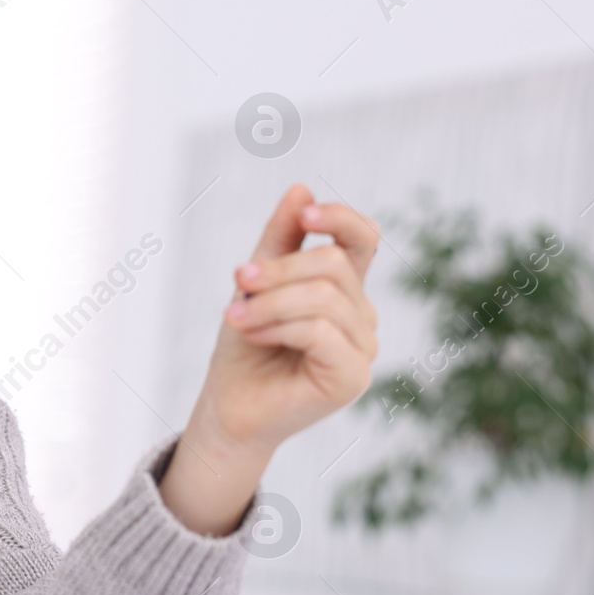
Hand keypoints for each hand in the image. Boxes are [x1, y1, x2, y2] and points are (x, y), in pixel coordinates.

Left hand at [159, 184, 378, 534]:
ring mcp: (363, 350)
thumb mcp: (257, 283)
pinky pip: (319, 331)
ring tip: (235, 316)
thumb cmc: (245, 348)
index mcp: (345, 291)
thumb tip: (300, 187)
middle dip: (280, 269)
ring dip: (270, 302)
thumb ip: (280, 240)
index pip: (363, 239)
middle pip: (334, 265)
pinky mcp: (351, 378)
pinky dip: (278, 326)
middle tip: (238, 281)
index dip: (341, 218)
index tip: (306, 213)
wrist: (230, 407)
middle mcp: (362, 318)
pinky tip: (254, 334)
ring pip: (323, 298)